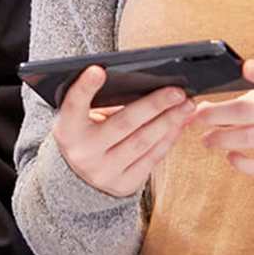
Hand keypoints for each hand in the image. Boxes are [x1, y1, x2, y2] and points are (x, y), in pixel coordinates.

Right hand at [51, 65, 195, 197]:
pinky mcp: (123, 184)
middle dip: (154, 105)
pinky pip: (151, 159)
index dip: (85, 88)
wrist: (80, 178)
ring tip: (186, 106)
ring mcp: (103, 172)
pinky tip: (179, 125)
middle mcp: (83, 154)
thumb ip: (100, 101)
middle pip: (123, 124)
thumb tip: (145, 84)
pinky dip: (168, 139)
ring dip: (169, 121)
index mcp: (67, 130)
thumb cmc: (87, 134)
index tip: (97, 70)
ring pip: (142, 142)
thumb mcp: (82, 118)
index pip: (74, 106)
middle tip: (177, 91)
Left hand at [193, 58, 253, 181]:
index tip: (245, 68)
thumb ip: (249, 95)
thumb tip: (202, 107)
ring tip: (207, 139)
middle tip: (196, 117)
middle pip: (251, 112)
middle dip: (217, 115)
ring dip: (223, 138)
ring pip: (252, 138)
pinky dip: (242, 162)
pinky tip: (230, 156)